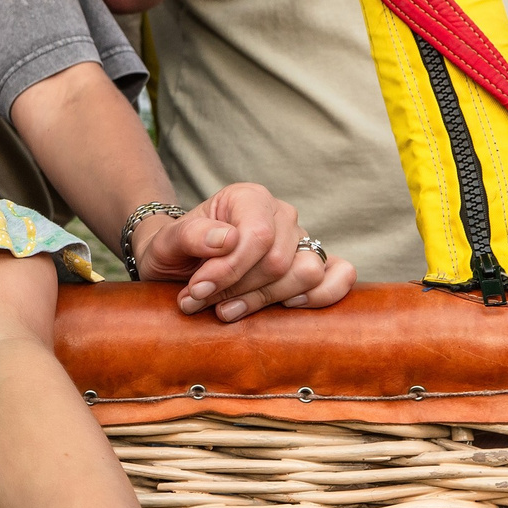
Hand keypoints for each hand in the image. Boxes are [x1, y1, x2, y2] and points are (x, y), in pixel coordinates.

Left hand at [131, 184, 355, 321]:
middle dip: (238, 289)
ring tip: (227, 310)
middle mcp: (281, 215)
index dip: (230, 269)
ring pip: (308, 273)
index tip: (197, 290)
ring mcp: (301, 240)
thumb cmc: (175, 251)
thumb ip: (190, 235)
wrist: (180, 265)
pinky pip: (341, 275)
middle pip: (279, 261)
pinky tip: (287, 308)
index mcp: (249, 198)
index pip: (257, 236)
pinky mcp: (315, 264)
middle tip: (200, 302)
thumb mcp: (167, 242)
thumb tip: (228, 239)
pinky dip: (322, 295)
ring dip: (267, 300)